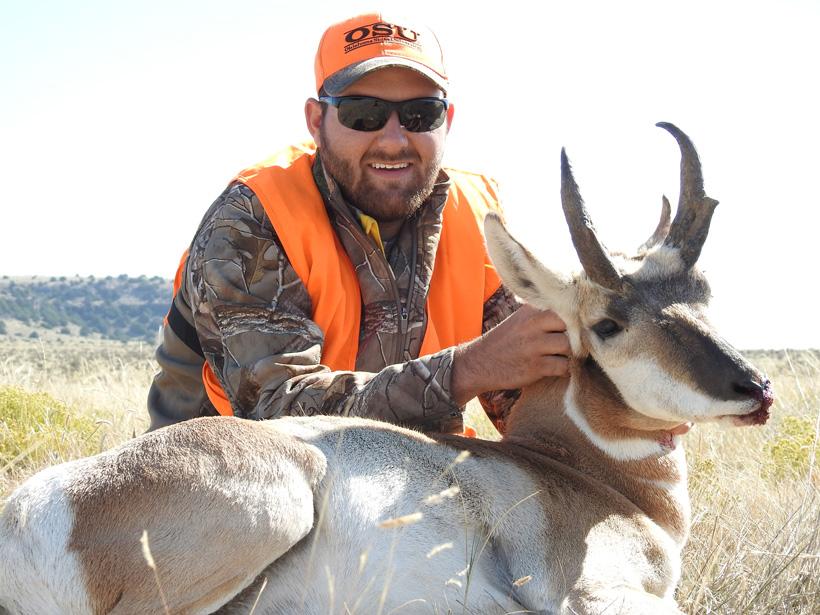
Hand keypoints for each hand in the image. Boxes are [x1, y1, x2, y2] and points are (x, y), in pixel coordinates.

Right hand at [451, 305, 569, 405]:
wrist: (479, 363)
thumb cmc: (503, 342)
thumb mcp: (518, 319)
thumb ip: (539, 313)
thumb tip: (569, 310)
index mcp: (530, 311)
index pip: (562, 307)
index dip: (572, 317)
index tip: (574, 325)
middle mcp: (532, 325)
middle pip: (569, 325)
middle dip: (573, 335)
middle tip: (571, 342)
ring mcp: (534, 346)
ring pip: (568, 346)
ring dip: (569, 354)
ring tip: (562, 356)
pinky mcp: (535, 367)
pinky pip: (563, 367)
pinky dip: (564, 370)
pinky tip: (556, 368)